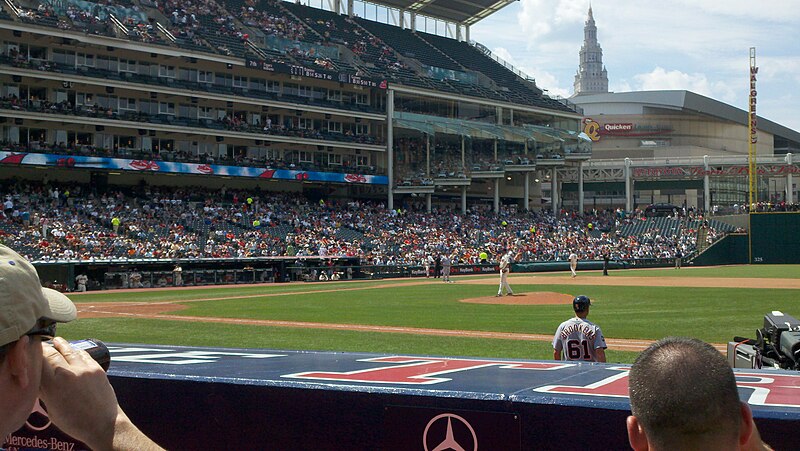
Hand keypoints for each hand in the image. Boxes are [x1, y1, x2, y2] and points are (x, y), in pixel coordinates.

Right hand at [40, 337, 162, 450]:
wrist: (102, 423)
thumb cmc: (74, 421)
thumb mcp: (52, 409)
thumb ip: (45, 391)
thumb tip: (39, 378)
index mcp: (53, 385)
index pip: (41, 361)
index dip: (36, 354)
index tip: (34, 352)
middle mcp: (68, 373)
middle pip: (54, 352)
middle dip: (47, 348)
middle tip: (43, 345)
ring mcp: (84, 369)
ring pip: (70, 350)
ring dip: (62, 345)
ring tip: (57, 341)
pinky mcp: (97, 368)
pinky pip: (84, 354)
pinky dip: (76, 351)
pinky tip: (73, 350)